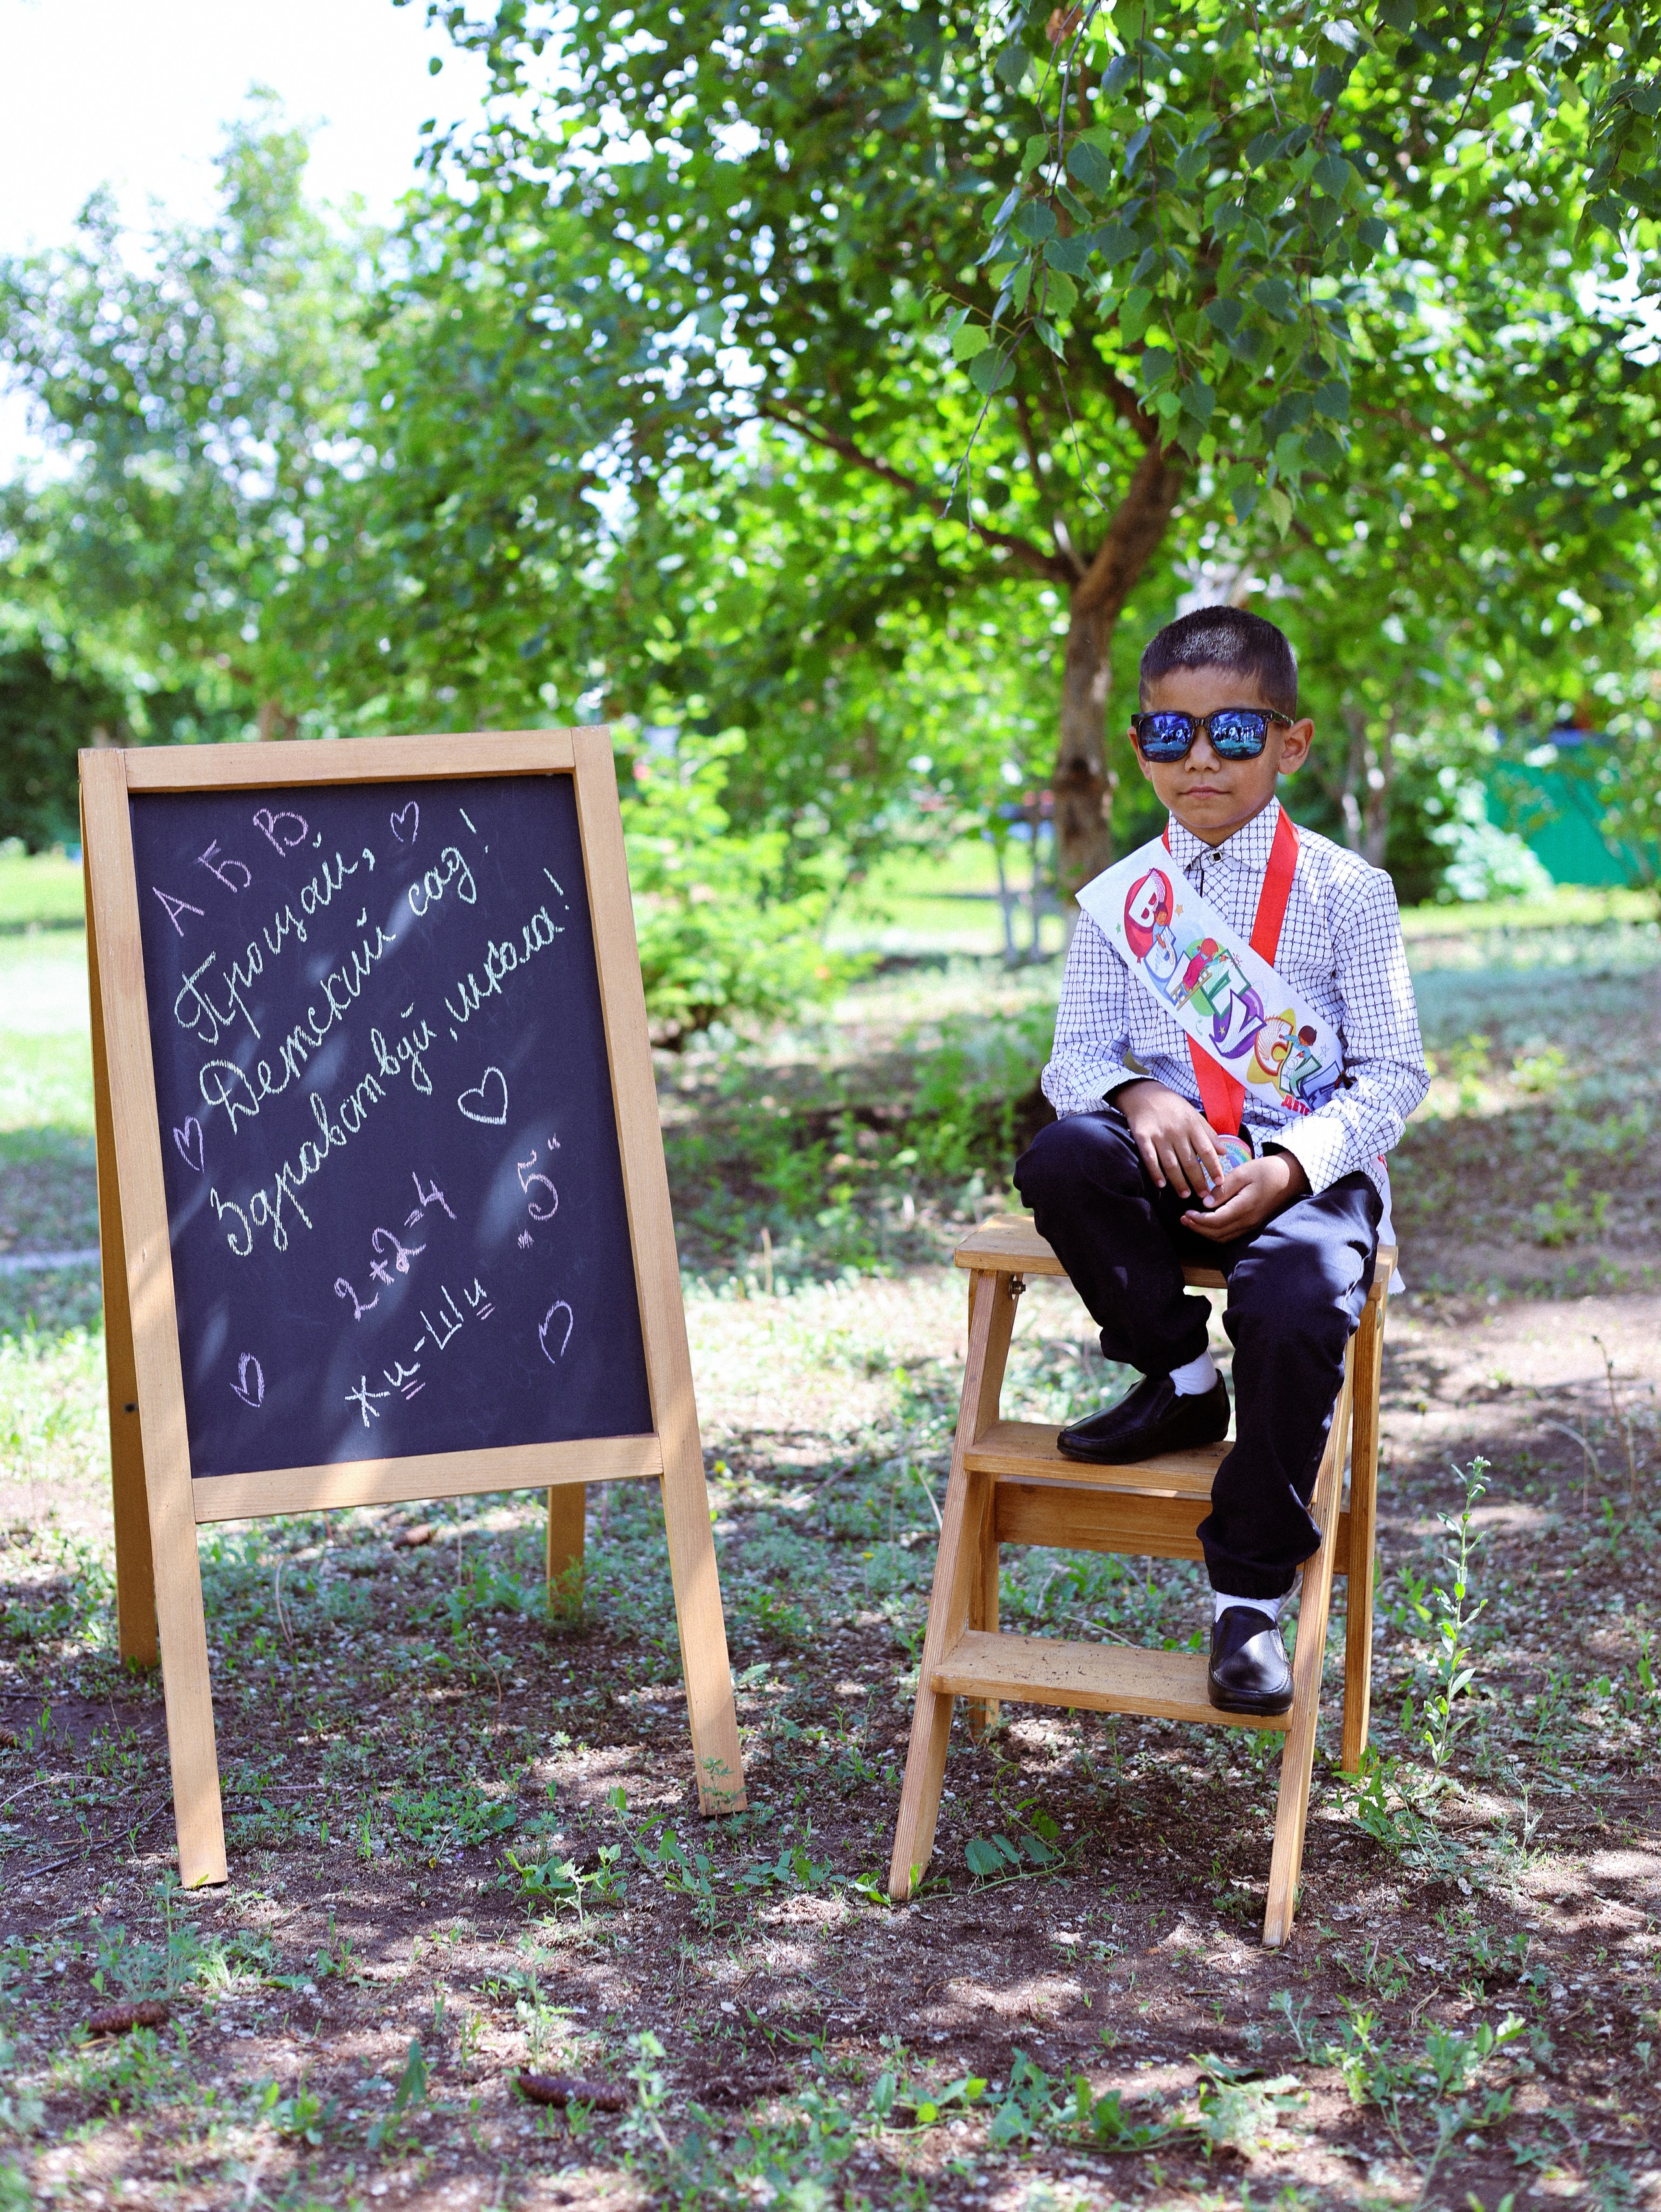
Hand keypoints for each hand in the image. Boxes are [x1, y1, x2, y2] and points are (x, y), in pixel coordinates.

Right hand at [1115, 1079, 1226, 1200]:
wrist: (1144, 1094)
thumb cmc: (1172, 1106)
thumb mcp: (1194, 1115)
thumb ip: (1209, 1134)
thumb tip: (1223, 1152)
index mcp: (1192, 1125)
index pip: (1206, 1150)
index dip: (1214, 1167)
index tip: (1220, 1182)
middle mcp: (1177, 1131)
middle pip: (1190, 1161)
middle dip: (1198, 1181)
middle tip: (1203, 1196)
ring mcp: (1159, 1135)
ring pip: (1171, 1164)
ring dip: (1179, 1182)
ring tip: (1185, 1194)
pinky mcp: (1143, 1138)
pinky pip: (1150, 1159)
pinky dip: (1156, 1173)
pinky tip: (1161, 1184)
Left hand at [1181, 1151, 1308, 1240]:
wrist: (1290, 1176)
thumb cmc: (1266, 1170)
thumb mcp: (1243, 1173)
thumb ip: (1223, 1188)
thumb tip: (1205, 1202)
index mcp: (1245, 1207)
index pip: (1216, 1221)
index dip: (1198, 1220)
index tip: (1186, 1212)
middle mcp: (1248, 1221)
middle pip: (1217, 1233)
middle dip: (1198, 1228)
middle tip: (1183, 1218)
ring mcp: (1251, 1224)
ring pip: (1224, 1237)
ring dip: (1205, 1232)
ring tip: (1191, 1221)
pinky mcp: (1253, 1223)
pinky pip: (1231, 1234)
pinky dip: (1216, 1232)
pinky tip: (1207, 1223)